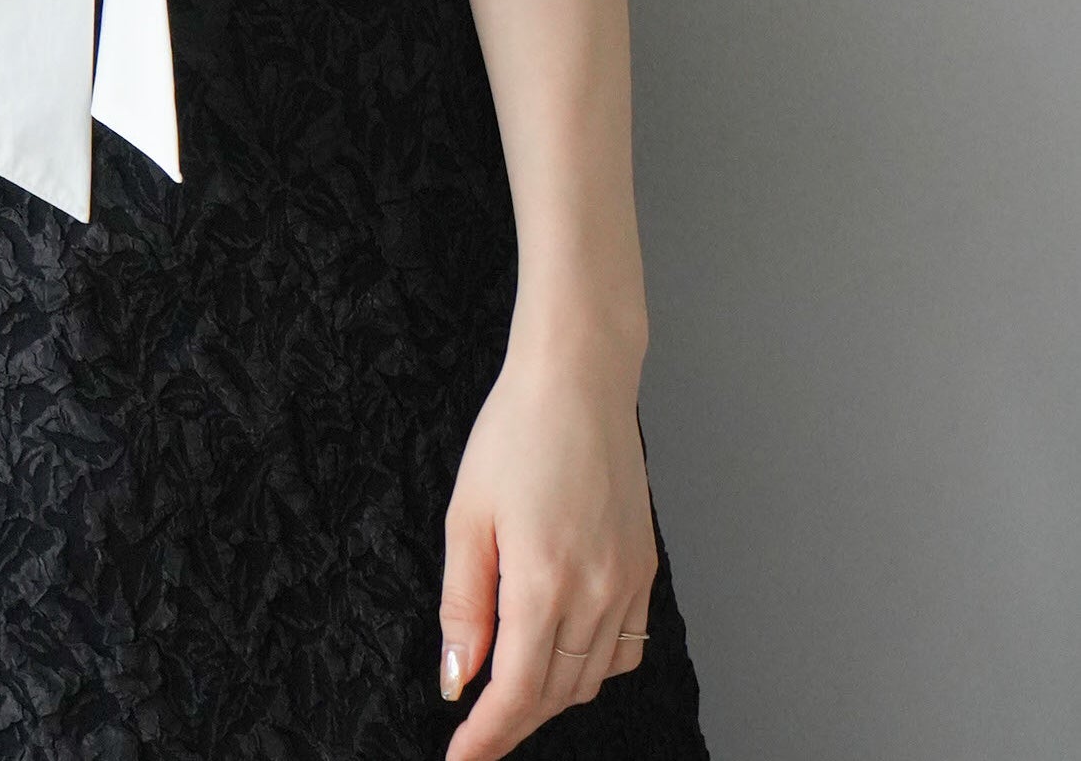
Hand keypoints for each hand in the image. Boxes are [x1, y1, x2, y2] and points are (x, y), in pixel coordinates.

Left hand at [436, 331, 657, 759]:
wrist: (579, 379)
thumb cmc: (516, 433)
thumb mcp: (466, 516)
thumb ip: (463, 605)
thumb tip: (457, 678)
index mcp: (544, 581)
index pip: (517, 694)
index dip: (488, 736)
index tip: (462, 759)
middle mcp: (596, 592)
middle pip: (556, 694)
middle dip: (514, 719)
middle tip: (477, 725)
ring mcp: (628, 582)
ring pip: (592, 677)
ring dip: (552, 695)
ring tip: (512, 689)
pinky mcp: (644, 567)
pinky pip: (624, 645)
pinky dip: (593, 666)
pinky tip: (562, 649)